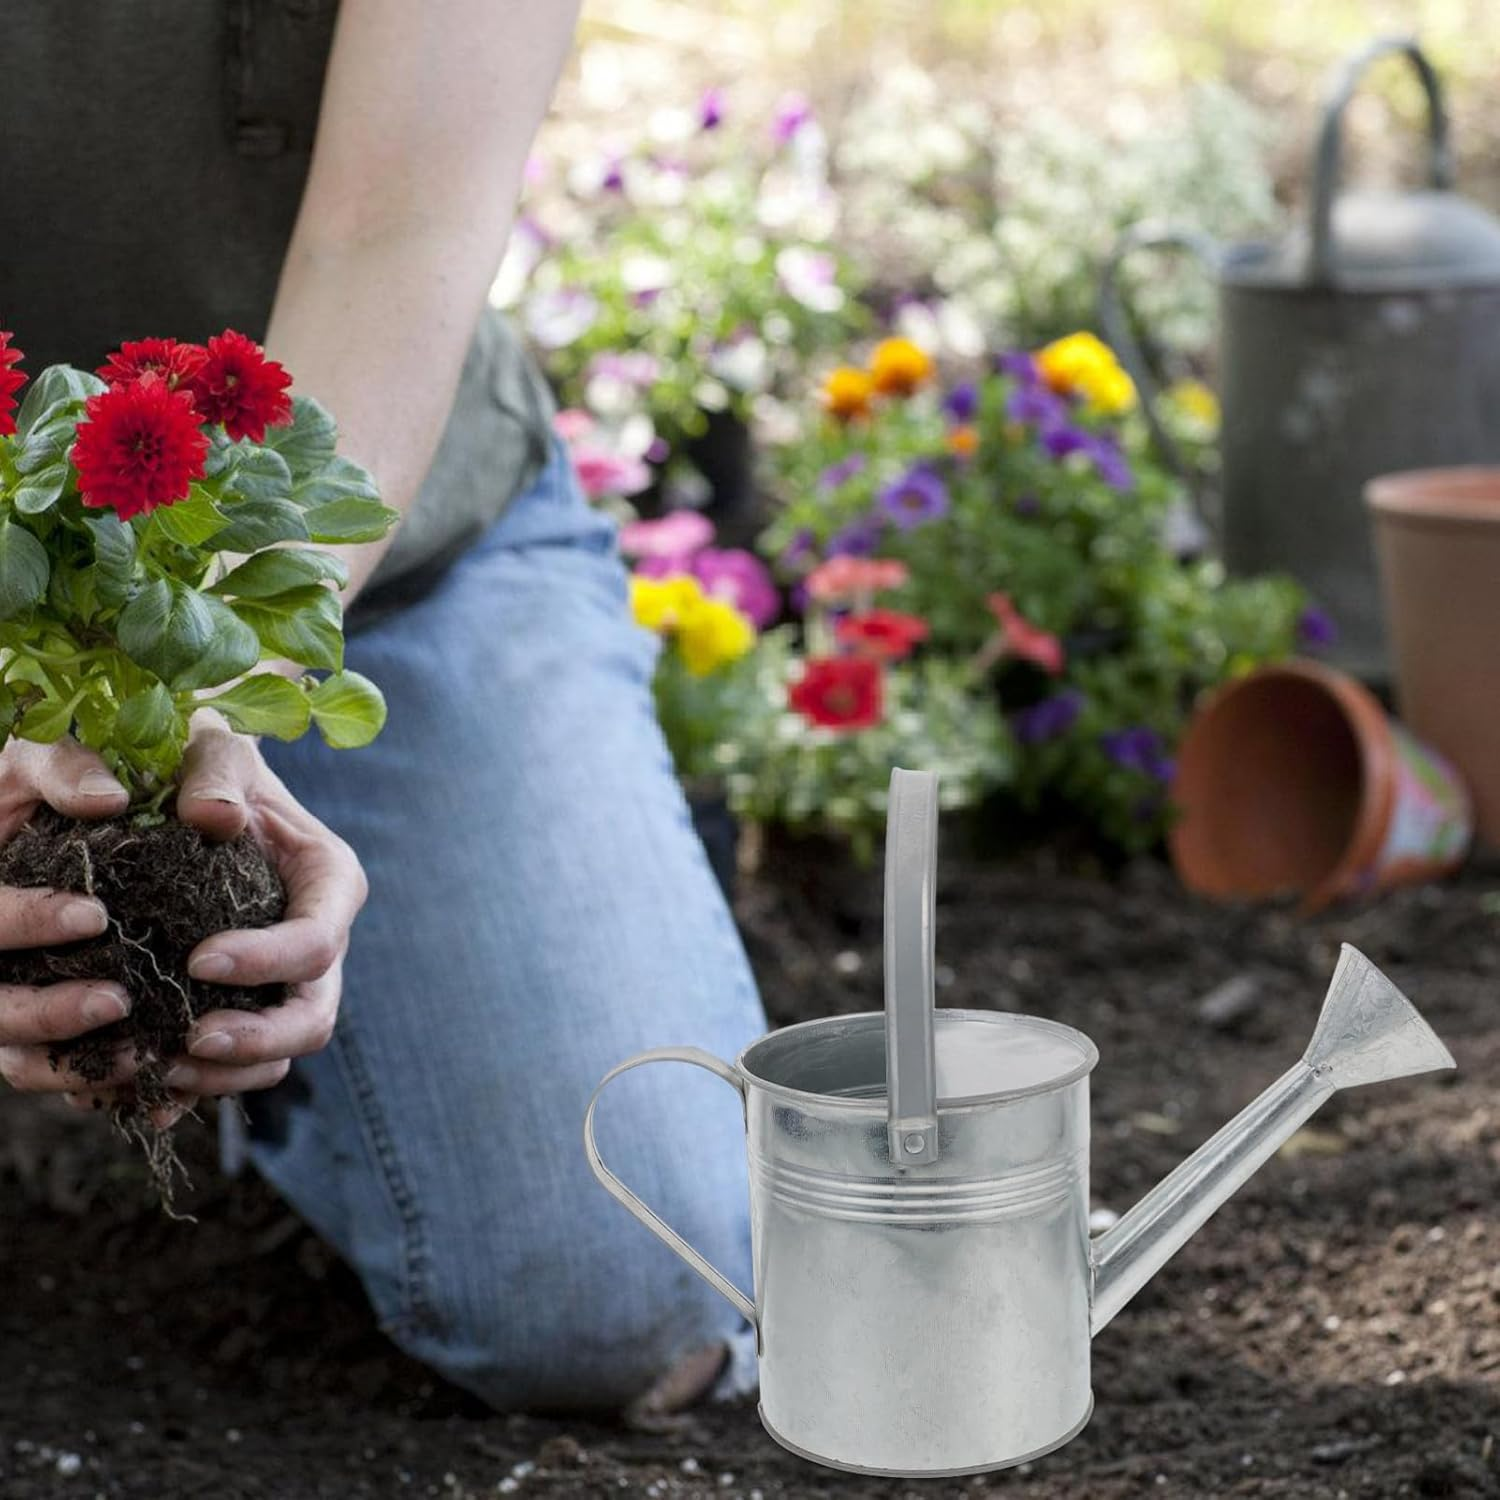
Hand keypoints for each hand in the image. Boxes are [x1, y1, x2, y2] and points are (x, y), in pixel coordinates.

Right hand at [0, 739, 138, 1099]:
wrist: (78, 813)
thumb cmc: (52, 777)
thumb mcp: (44, 757)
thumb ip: (66, 767)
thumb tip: (108, 801)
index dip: (26, 920)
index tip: (96, 915)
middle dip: (45, 1012)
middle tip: (118, 1000)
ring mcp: (6, 997)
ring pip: (16, 1057)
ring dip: (72, 1062)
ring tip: (141, 1051)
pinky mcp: (42, 1031)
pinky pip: (58, 1074)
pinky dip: (97, 1085)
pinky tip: (154, 1085)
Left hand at [146, 715, 367, 1120]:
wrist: (194, 794)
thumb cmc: (210, 765)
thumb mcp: (216, 753)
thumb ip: (216, 776)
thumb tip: (214, 818)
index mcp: (329, 882)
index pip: (318, 940)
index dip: (268, 960)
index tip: (198, 959)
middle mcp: (317, 943)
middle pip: (313, 1018)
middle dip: (256, 1040)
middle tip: (188, 1039)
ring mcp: (283, 984)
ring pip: (275, 1057)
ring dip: (219, 1076)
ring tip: (152, 1070)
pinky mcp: (244, 1008)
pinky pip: (228, 1068)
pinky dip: (185, 1089)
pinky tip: (133, 1096)